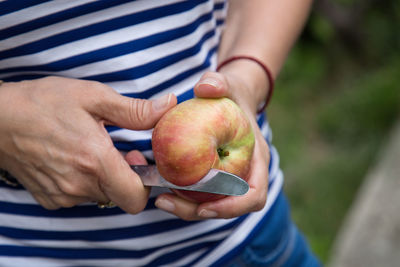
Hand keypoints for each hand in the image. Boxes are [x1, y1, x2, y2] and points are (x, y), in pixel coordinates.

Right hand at [0, 76, 176, 212]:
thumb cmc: (44, 103)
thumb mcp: (93, 97)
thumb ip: (135, 110)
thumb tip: (168, 107)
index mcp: (94, 161)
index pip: (136, 198)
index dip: (145, 183)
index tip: (138, 160)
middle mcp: (78, 185)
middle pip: (120, 196)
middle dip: (127, 176)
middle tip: (117, 149)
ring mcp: (62, 195)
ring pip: (101, 196)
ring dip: (105, 177)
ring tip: (91, 150)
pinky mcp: (50, 198)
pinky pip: (80, 197)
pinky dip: (85, 182)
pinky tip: (74, 159)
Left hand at [154, 71, 269, 219]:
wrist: (230, 99)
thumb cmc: (231, 93)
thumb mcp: (227, 84)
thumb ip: (219, 83)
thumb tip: (205, 87)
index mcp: (256, 160)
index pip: (254, 195)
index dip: (233, 207)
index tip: (205, 208)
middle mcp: (245, 174)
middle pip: (228, 207)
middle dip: (198, 211)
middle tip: (166, 202)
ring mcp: (229, 177)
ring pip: (211, 204)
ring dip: (186, 207)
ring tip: (160, 199)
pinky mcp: (213, 176)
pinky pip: (199, 193)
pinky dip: (182, 196)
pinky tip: (159, 186)